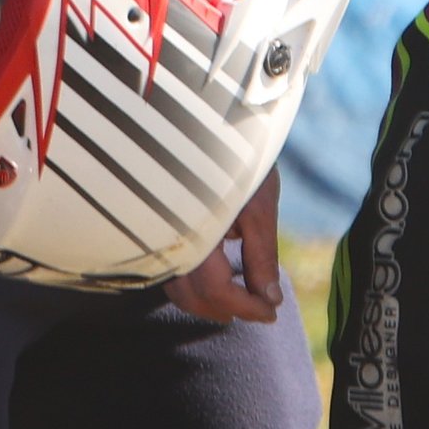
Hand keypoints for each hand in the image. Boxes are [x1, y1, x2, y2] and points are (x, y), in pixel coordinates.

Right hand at [167, 168, 283, 322]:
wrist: (207, 116)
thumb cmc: (238, 157)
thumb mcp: (259, 206)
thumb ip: (262, 256)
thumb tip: (271, 299)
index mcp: (194, 230)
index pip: (216, 290)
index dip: (247, 308)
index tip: (273, 312)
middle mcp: (168, 235)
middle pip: (191, 296)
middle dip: (227, 309)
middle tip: (260, 310)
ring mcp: (157, 232)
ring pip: (175, 287)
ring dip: (208, 300)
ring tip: (239, 297)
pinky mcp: (155, 225)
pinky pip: (168, 269)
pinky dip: (192, 283)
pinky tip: (214, 275)